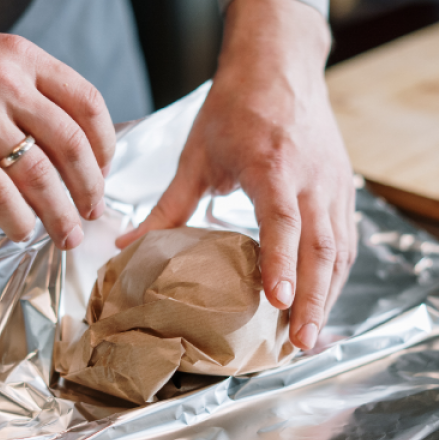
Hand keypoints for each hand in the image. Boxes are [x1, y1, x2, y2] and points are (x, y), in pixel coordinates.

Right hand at [0, 6, 115, 247]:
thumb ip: (28, 95)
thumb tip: (68, 149)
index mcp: (21, 57)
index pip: (87, 104)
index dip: (105, 147)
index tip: (104, 173)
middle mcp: (2, 78)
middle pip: (70, 145)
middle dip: (90, 189)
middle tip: (93, 212)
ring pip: (39, 174)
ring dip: (61, 214)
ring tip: (68, 234)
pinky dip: (19, 220)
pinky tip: (23, 231)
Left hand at [116, 0, 356, 350]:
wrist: (278, 65)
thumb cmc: (236, 107)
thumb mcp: (196, 155)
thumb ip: (166, 207)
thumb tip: (127, 246)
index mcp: (272, 166)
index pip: (283, 223)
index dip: (281, 264)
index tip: (276, 301)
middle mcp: (310, 178)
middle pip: (321, 246)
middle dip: (313, 298)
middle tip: (300, 341)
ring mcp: (332, 183)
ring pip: (339, 248)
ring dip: (329, 293)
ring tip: (311, 335)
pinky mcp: (340, 187)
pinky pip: (344, 238)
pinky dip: (335, 273)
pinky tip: (323, 298)